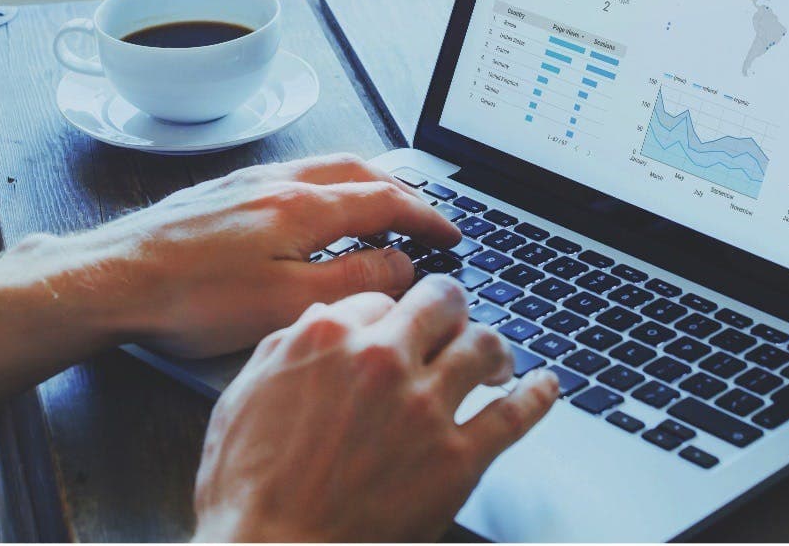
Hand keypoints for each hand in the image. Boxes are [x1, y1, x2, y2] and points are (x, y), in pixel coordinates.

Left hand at [62, 154, 461, 357]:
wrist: (110, 280)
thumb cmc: (189, 300)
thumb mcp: (286, 304)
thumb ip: (354, 282)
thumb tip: (402, 264)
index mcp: (302, 206)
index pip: (386, 201)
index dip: (426, 218)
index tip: (450, 234)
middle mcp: (277, 181)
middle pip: (359, 171)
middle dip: (402, 191)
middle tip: (426, 217)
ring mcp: (246, 181)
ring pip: (324, 169)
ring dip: (364, 184)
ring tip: (382, 208)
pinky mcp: (220, 193)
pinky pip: (292, 176)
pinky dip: (326, 188)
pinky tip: (316, 213)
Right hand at [191, 277, 559, 541]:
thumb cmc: (248, 490)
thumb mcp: (244, 396)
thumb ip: (287, 349)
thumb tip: (319, 323)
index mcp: (328, 338)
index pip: (379, 298)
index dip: (391, 313)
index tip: (399, 327)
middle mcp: (382, 360)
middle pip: (441, 303)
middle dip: (451, 308)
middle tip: (455, 321)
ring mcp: (425, 408)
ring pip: (484, 346)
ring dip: (494, 348)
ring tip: (497, 360)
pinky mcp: (458, 459)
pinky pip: (515, 415)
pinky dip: (538, 395)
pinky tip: (545, 386)